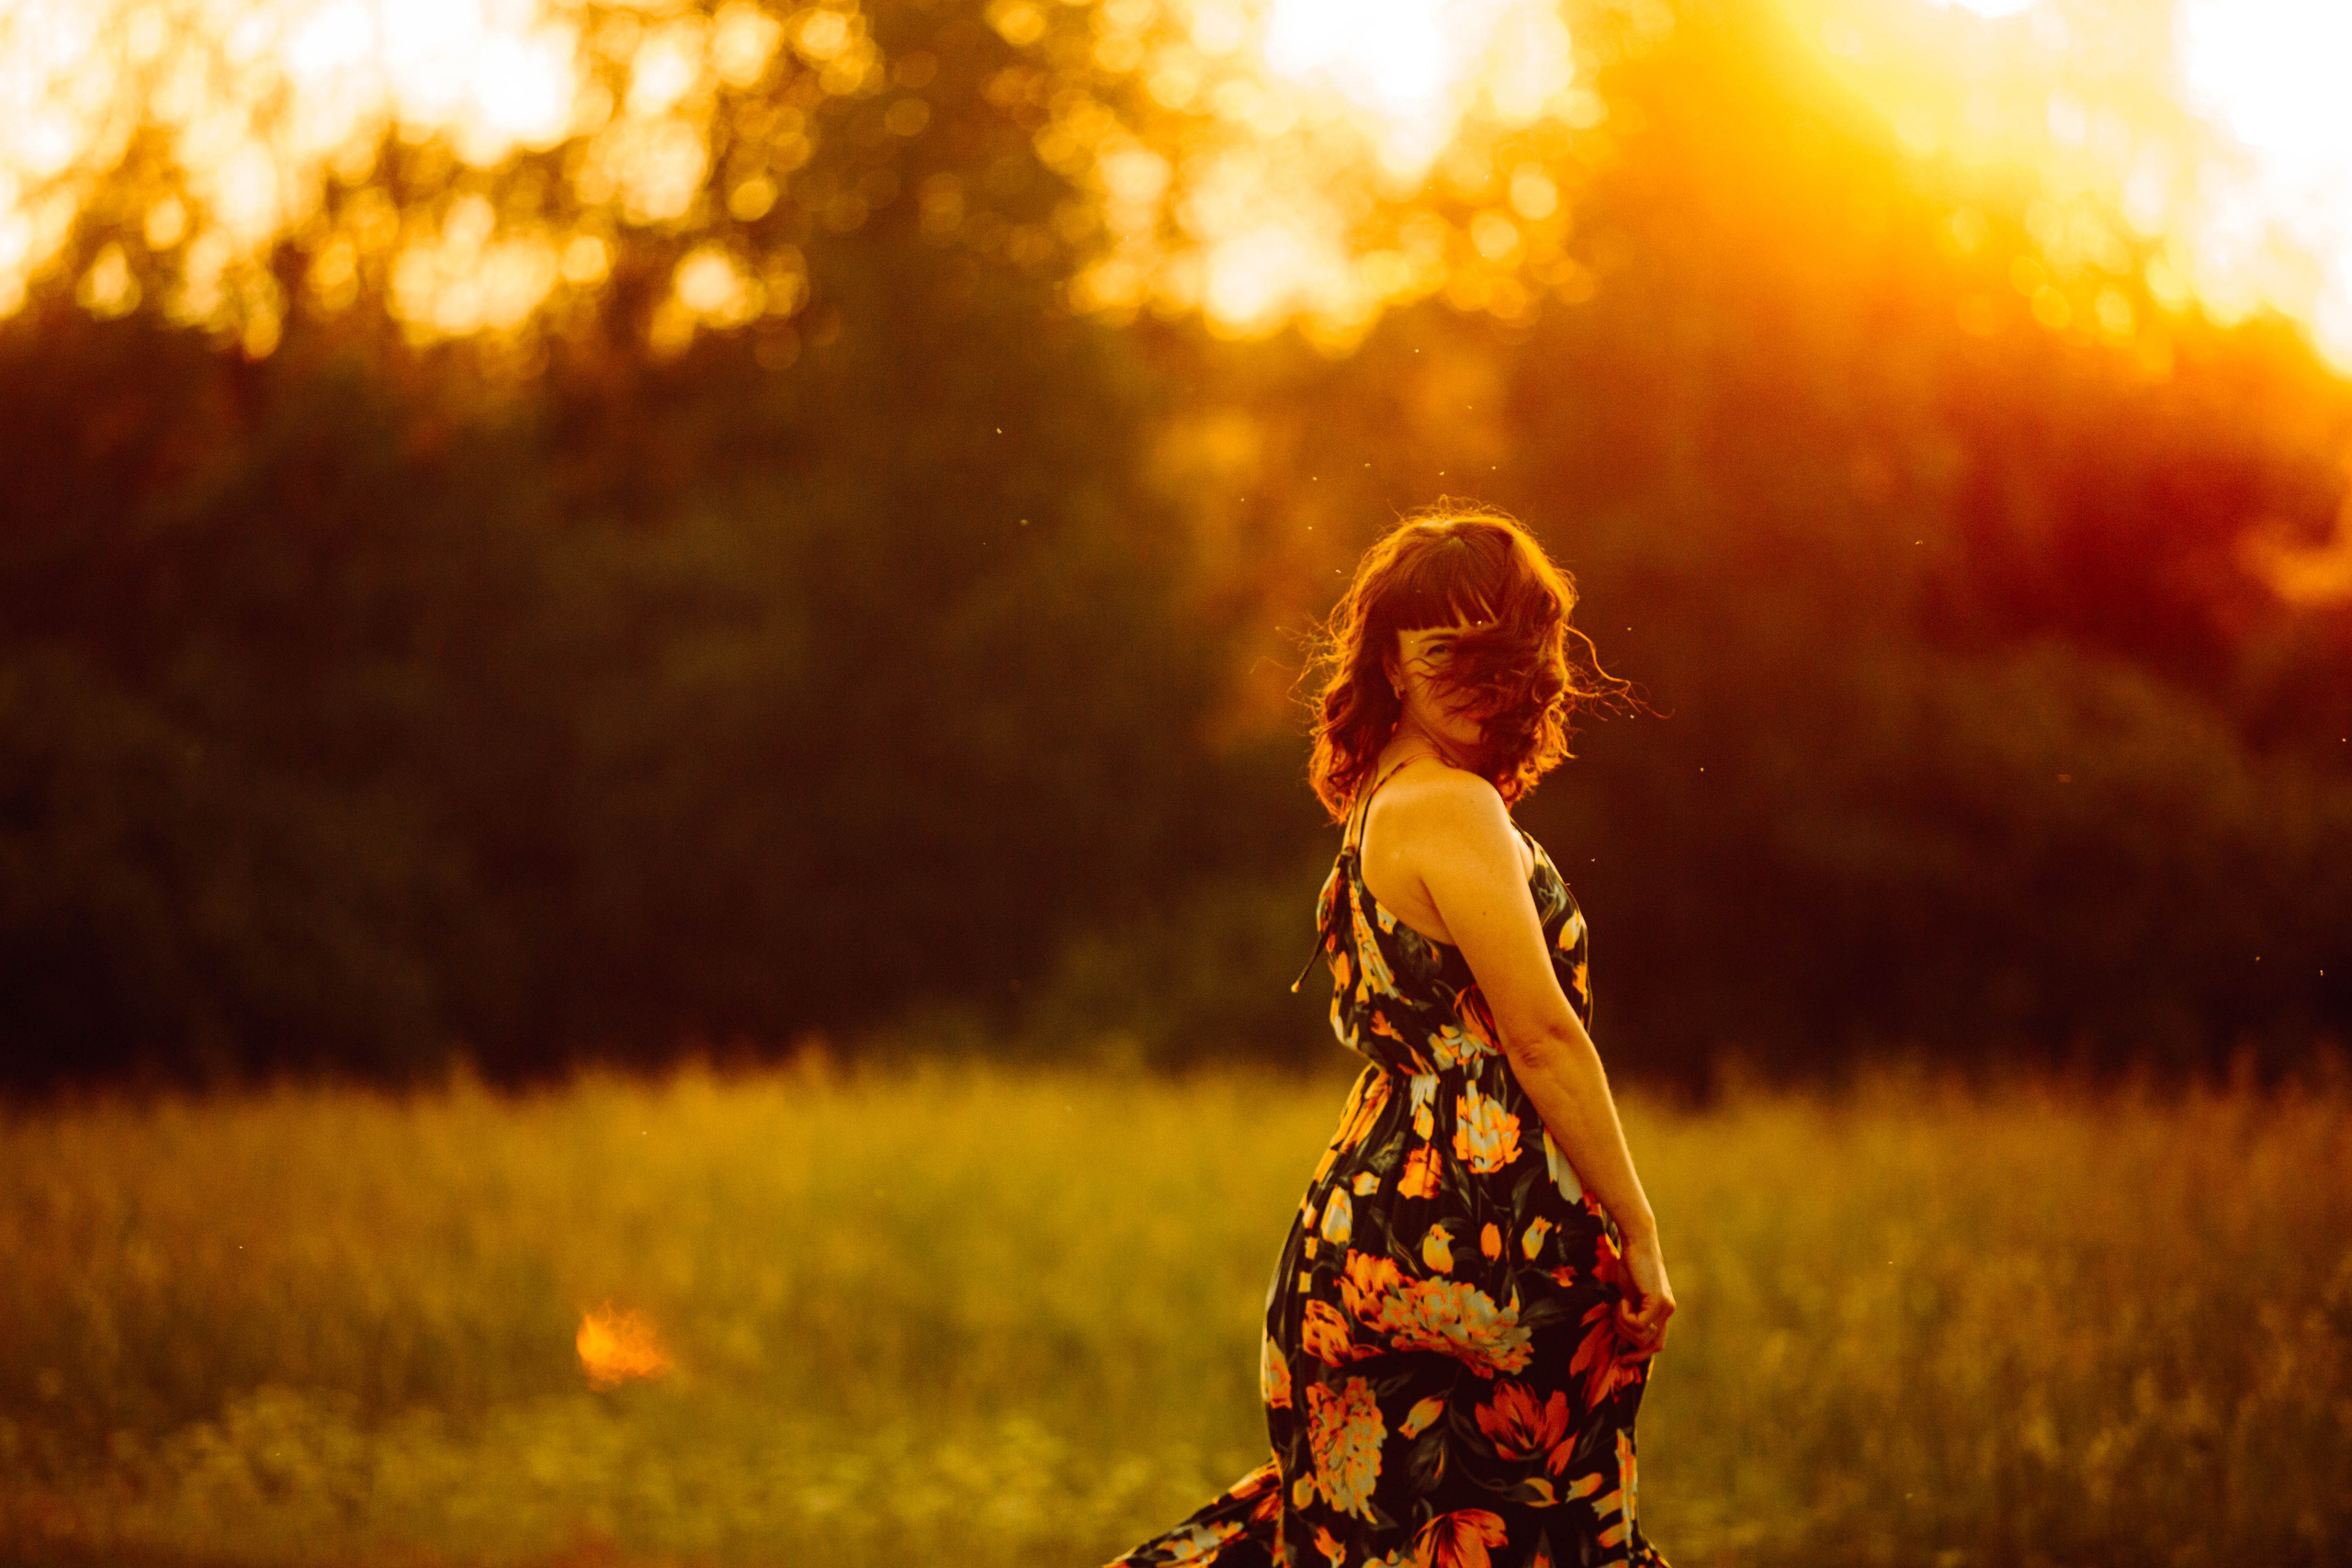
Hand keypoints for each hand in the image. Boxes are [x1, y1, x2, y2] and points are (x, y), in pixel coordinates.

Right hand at [1613, 1228, 1675, 1354]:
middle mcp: (1668, 1311)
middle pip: (1649, 1345)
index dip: (1639, 1355)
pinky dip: (1624, 1314)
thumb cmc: (1628, 1265)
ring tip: (1617, 1304)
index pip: (1656, 1345)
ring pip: (1641, 1336)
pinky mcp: (1659, 1301)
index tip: (1622, 1358)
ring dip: (1622, 1324)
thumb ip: (1630, 1315)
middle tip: (1614, 1318)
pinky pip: (1638, 1324)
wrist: (1636, 1242)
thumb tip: (1620, 1340)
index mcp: (1662, 1311)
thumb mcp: (1627, 1296)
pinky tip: (1621, 1298)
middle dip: (1627, 1339)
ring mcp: (1666, 1307)